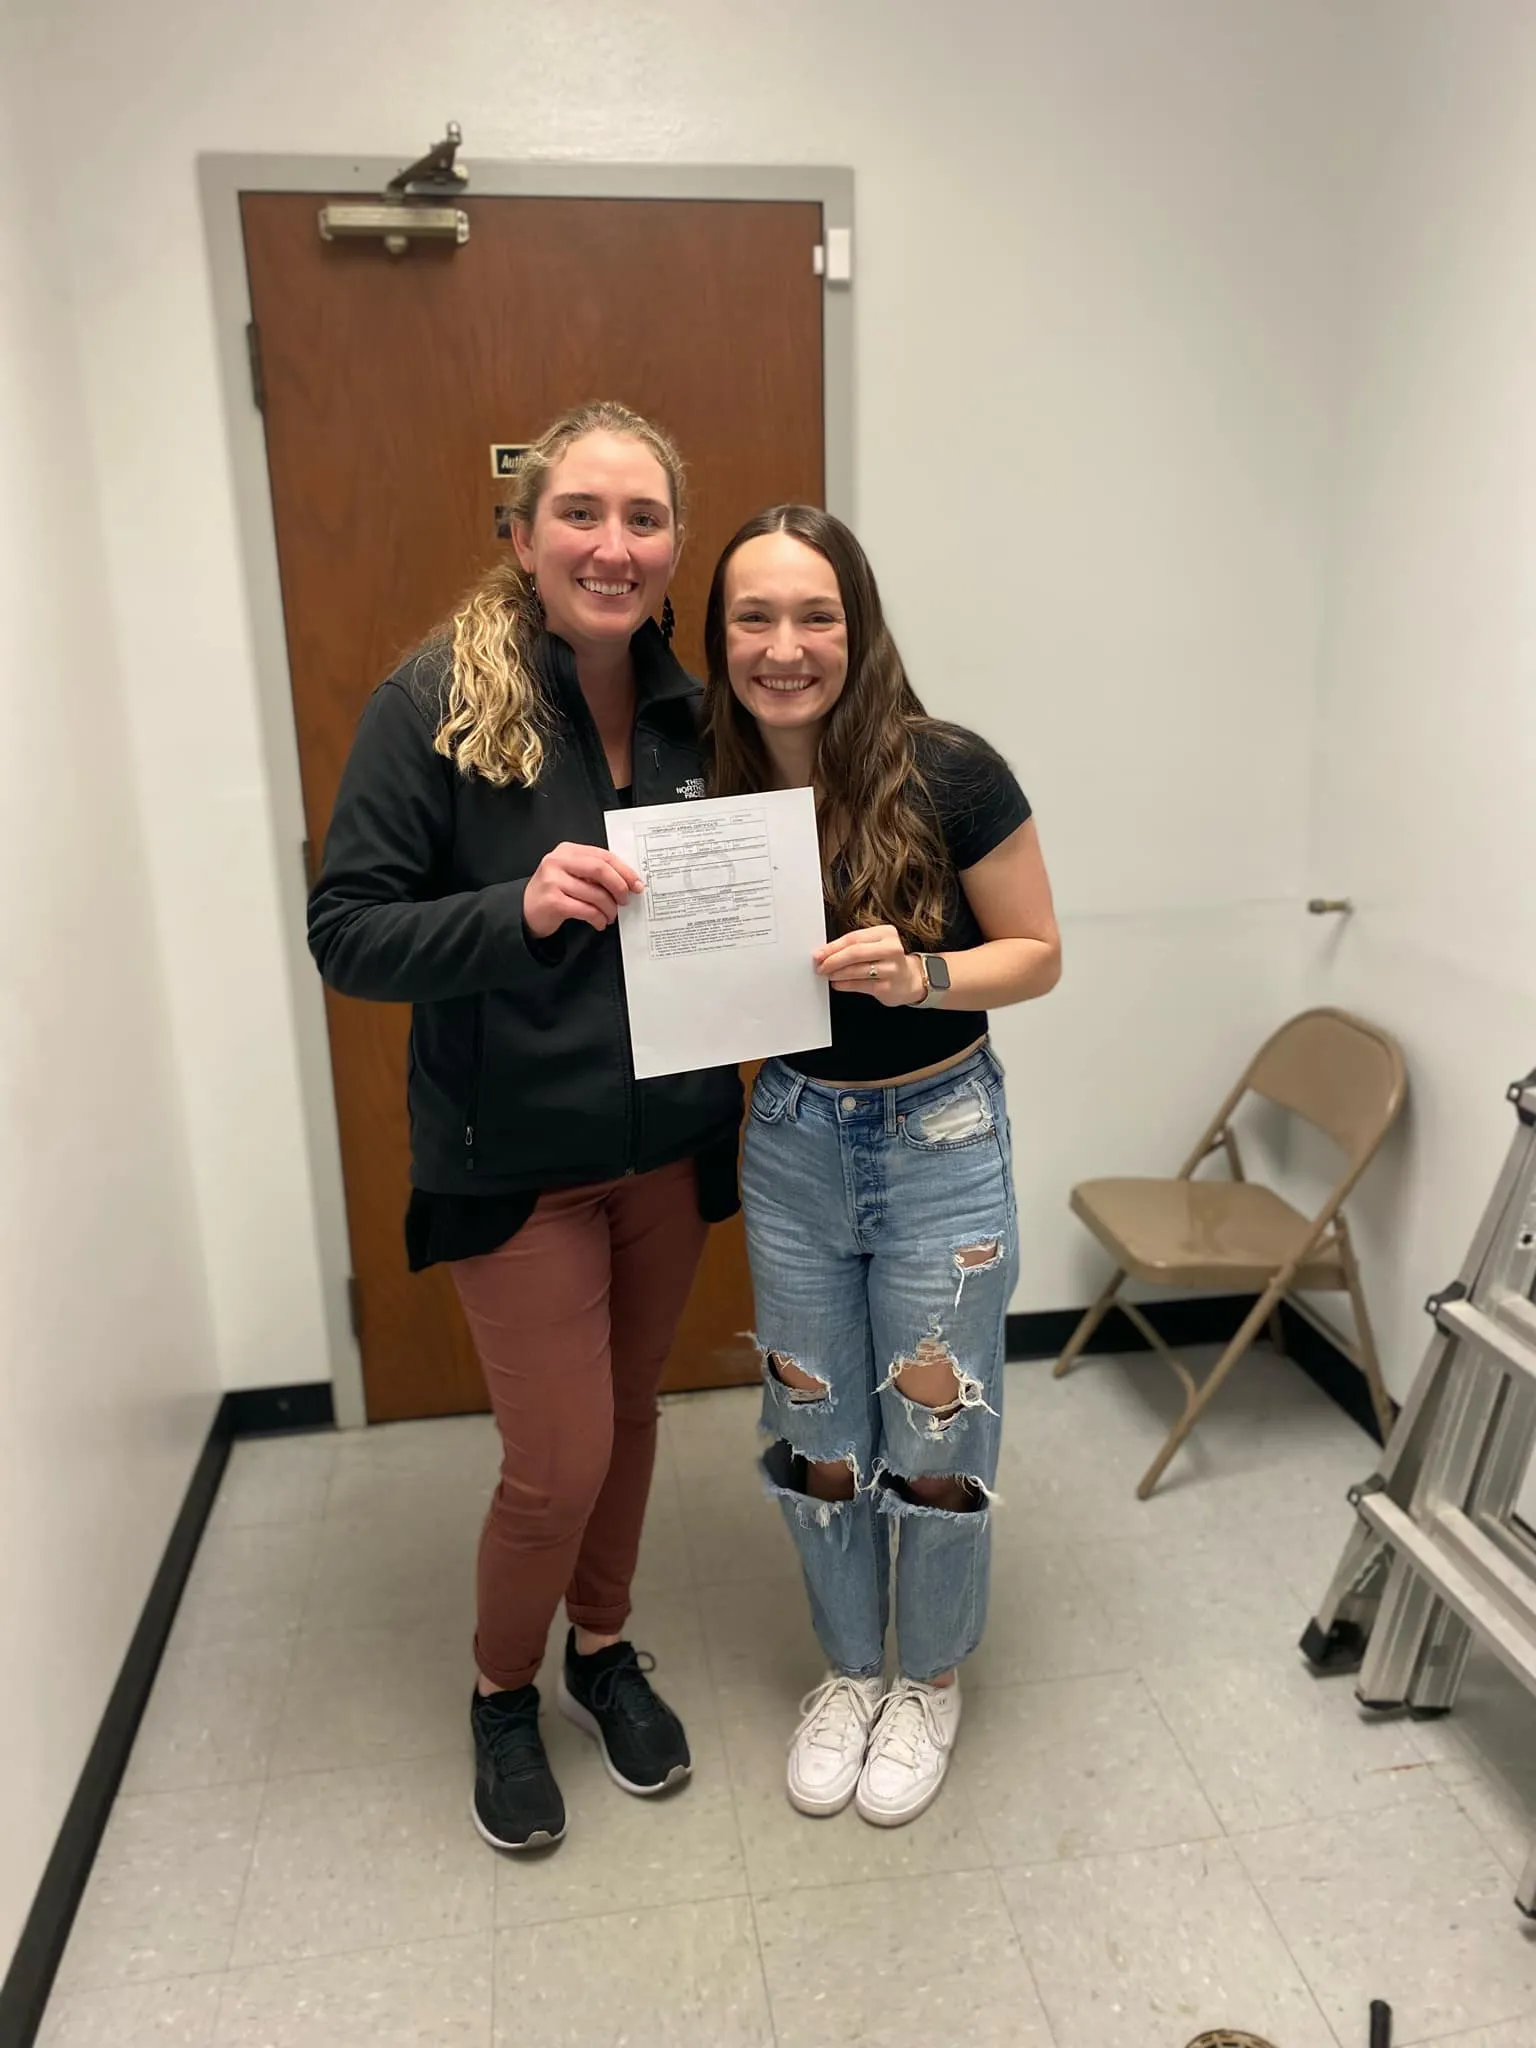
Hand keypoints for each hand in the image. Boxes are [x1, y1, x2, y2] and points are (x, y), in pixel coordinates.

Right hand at [524, 842, 643, 937]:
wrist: (526, 910)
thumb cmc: (555, 892)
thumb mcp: (572, 874)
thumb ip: (594, 872)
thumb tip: (627, 882)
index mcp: (568, 850)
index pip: (603, 856)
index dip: (624, 870)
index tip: (637, 884)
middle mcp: (558, 862)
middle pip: (600, 869)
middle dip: (619, 887)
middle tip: (625, 900)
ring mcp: (553, 881)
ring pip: (595, 893)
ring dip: (609, 908)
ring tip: (610, 916)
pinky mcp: (552, 901)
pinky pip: (586, 910)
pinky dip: (598, 918)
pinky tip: (599, 922)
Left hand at [813, 925, 924, 1005]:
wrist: (909, 980)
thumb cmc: (887, 960)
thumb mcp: (875, 945)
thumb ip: (853, 946)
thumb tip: (824, 953)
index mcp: (886, 933)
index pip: (854, 938)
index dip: (833, 946)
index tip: (819, 953)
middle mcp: (891, 949)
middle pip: (855, 952)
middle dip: (833, 960)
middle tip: (820, 966)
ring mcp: (891, 969)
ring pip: (856, 970)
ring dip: (837, 973)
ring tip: (828, 974)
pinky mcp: (887, 987)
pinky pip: (860, 985)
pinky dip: (845, 984)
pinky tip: (838, 983)